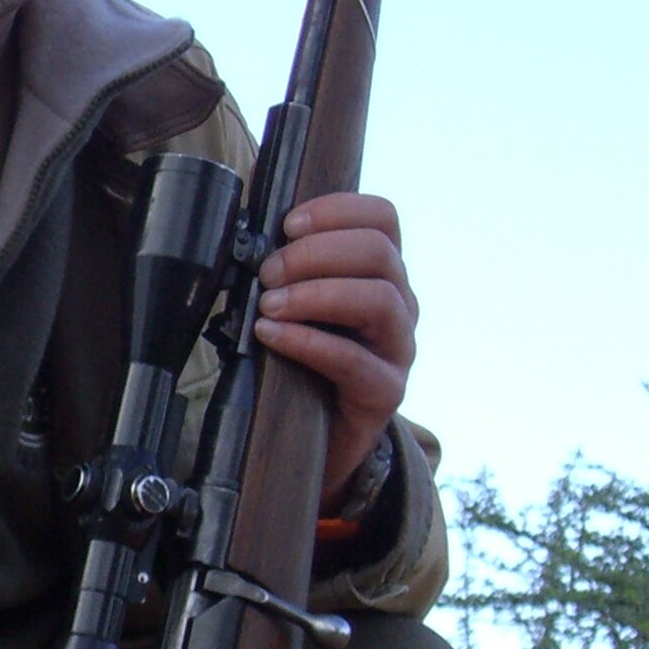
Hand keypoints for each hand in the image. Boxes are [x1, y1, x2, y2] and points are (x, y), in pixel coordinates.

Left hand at [253, 191, 418, 508]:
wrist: (318, 438)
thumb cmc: (304, 359)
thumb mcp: (299, 305)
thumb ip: (287, 269)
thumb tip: (249, 234)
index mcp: (381, 271)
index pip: (381, 218)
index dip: (336, 210)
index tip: (288, 224)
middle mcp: (399, 303)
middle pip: (379, 252)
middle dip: (315, 254)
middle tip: (268, 272)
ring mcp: (398, 348)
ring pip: (378, 300)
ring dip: (315, 294)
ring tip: (269, 305)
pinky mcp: (386, 391)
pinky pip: (354, 360)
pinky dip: (308, 341)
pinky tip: (271, 336)